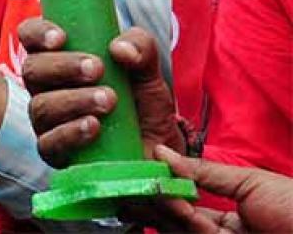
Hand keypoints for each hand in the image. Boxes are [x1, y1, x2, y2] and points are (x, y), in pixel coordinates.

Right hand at [19, 20, 183, 166]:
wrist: (158, 148)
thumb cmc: (142, 102)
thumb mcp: (148, 69)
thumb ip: (140, 47)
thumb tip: (120, 48)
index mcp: (59, 58)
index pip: (30, 36)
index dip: (37, 33)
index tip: (61, 38)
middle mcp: (46, 87)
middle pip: (32, 69)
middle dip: (63, 66)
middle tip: (97, 69)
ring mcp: (47, 121)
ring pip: (41, 106)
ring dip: (74, 100)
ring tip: (109, 100)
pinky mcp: (55, 152)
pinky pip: (48, 143)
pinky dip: (71, 132)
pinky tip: (94, 126)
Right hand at [150, 145, 292, 233]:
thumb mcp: (248, 182)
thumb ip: (203, 172)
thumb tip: (161, 152)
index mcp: (232, 216)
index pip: (186, 202)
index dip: (164, 188)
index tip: (140, 172)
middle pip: (175, 220)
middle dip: (153, 201)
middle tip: (130, 184)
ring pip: (179, 230)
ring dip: (164, 209)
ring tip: (154, 189)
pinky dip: (183, 221)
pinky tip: (176, 204)